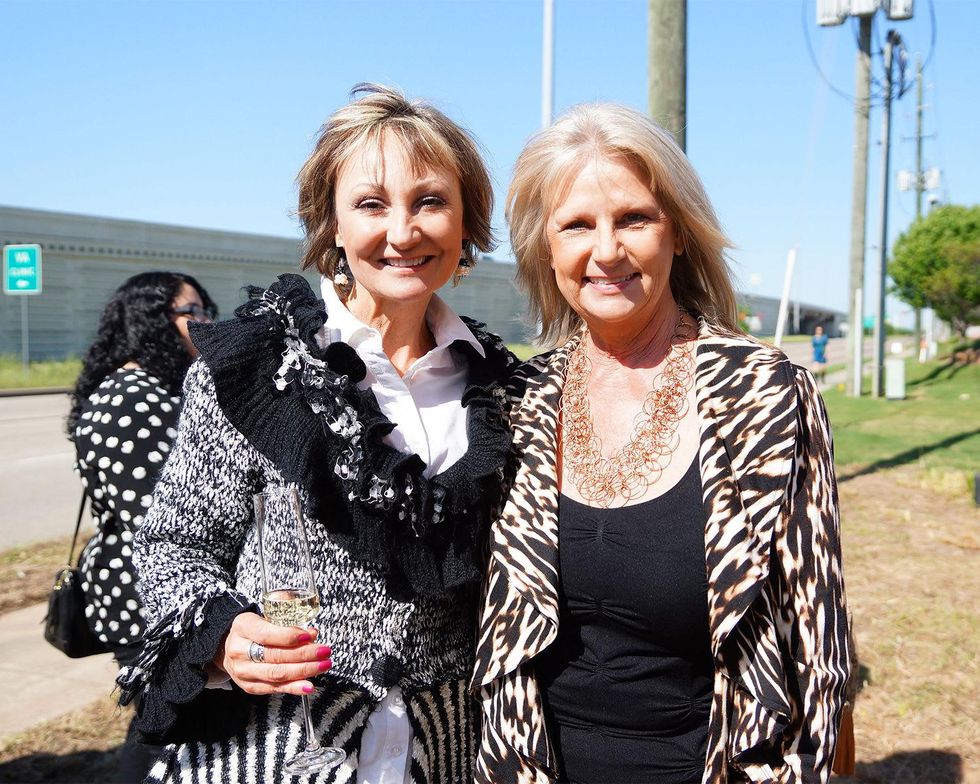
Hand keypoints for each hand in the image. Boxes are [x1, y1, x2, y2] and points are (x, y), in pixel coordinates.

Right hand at [214, 611, 332, 695]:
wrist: (229, 647)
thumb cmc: (253, 630)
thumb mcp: (264, 616)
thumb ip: (287, 622)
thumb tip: (312, 633)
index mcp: (243, 627)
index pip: (267, 634)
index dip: (291, 636)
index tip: (311, 635)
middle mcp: (239, 650)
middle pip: (275, 655)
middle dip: (304, 654)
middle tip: (324, 651)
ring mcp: (243, 671)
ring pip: (276, 673)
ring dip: (304, 671)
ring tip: (323, 665)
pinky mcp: (249, 686)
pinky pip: (273, 688)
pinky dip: (293, 687)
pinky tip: (308, 685)